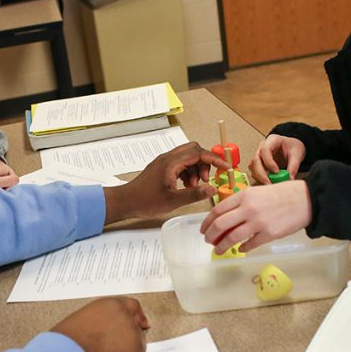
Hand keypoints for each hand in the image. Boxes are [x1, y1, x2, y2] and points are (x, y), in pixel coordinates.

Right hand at [50, 296, 148, 351]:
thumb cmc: (67, 340)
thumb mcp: (83, 319)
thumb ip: (100, 320)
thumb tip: (105, 332)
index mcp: (109, 305)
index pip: (131, 306)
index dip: (138, 316)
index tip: (143, 323)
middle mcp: (124, 314)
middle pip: (135, 327)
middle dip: (129, 339)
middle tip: (117, 351)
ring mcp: (132, 332)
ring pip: (137, 344)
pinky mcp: (136, 350)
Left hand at [103, 142, 227, 223]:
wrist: (126, 201)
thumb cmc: (145, 201)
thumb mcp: (173, 200)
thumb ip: (194, 194)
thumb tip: (212, 189)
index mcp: (171, 162)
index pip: (198, 153)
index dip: (214, 159)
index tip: (225, 167)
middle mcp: (168, 158)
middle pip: (194, 150)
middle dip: (204, 163)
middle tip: (205, 180)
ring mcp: (164, 162)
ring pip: (187, 157)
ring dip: (196, 169)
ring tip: (194, 186)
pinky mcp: (162, 168)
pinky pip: (180, 164)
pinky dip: (188, 172)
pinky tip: (186, 186)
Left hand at [199, 181, 312, 253]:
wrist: (305, 199)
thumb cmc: (281, 194)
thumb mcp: (257, 191)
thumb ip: (241, 203)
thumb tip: (225, 218)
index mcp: (244, 195)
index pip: (218, 210)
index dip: (207, 222)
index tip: (204, 229)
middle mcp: (248, 208)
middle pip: (220, 225)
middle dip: (210, 235)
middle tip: (208, 241)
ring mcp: (258, 222)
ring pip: (231, 238)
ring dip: (222, 246)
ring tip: (218, 250)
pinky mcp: (269, 234)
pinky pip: (249, 245)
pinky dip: (241, 248)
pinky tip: (240, 249)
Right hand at [249, 134, 305, 184]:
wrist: (291, 148)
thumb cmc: (293, 147)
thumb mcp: (297, 154)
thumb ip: (294, 166)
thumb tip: (289, 178)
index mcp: (272, 140)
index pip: (265, 150)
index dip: (269, 162)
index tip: (276, 172)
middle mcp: (262, 148)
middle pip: (255, 160)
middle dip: (261, 174)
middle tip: (269, 183)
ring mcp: (259, 156)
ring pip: (253, 167)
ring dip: (259, 177)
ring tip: (270, 184)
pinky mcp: (259, 164)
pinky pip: (255, 172)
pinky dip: (260, 179)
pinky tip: (269, 183)